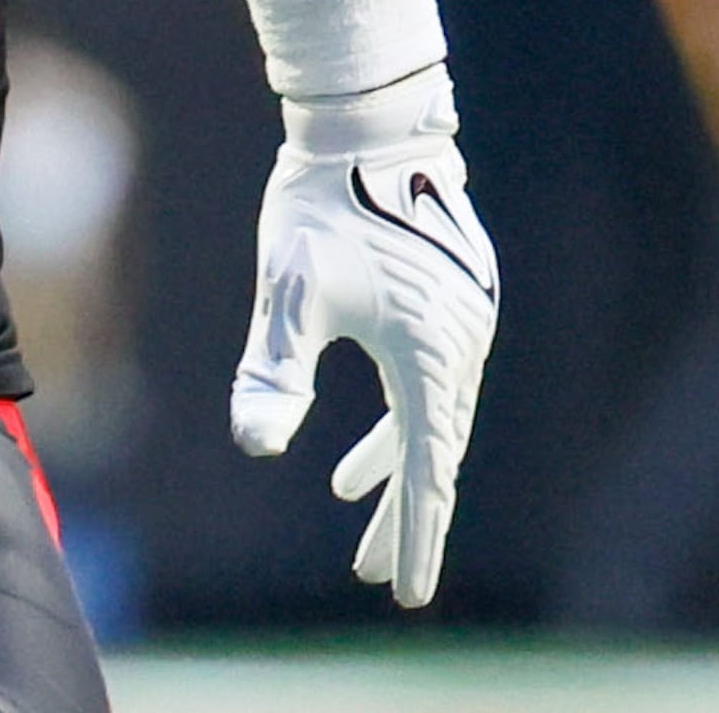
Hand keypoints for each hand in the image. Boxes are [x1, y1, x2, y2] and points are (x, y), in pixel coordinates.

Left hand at [228, 64, 499, 606]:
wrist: (367, 124)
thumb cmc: (320, 205)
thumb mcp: (289, 291)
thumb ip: (276, 369)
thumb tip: (255, 441)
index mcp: (428, 352)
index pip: (426, 469)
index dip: (415, 535)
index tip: (407, 594)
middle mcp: (460, 344)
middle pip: (435, 454)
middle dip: (404, 519)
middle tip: (378, 578)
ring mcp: (463, 322)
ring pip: (432, 422)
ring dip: (397, 476)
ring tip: (358, 532)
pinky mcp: (451, 304)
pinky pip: (429, 388)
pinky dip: (398, 431)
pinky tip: (353, 463)